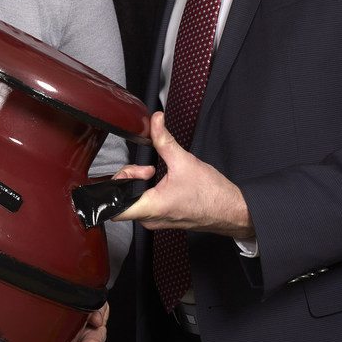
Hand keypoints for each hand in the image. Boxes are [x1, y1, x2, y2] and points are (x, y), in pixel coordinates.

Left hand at [112, 112, 253, 239]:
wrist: (231, 210)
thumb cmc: (211, 194)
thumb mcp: (184, 161)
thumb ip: (164, 139)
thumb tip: (155, 120)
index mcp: (152, 208)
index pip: (114, 209)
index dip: (110, 191)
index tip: (123, 174)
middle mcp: (150, 220)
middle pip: (122, 201)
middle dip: (128, 179)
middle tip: (145, 169)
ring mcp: (157, 221)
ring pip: (133, 203)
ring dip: (138, 185)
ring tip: (153, 173)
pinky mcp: (163, 219)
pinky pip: (145, 206)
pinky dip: (147, 191)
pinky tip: (161, 182)